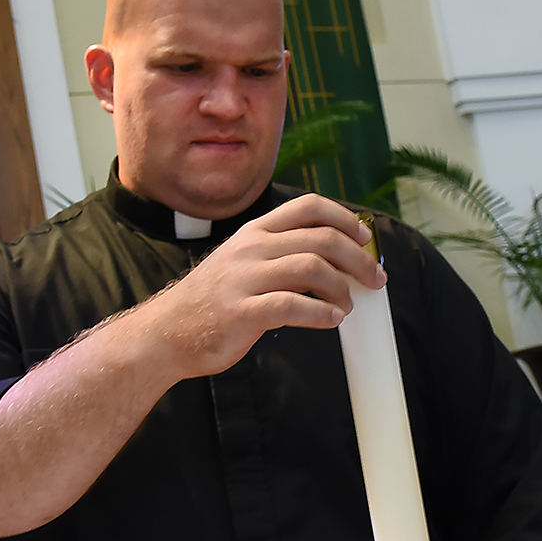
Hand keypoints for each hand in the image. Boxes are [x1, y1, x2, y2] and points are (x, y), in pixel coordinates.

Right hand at [146, 192, 385, 379]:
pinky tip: (332, 320)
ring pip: (311, 268)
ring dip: (342, 287)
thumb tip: (331, 261)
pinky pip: (292, 305)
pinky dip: (321, 313)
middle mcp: (251, 248)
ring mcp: (245, 279)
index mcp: (254, 232)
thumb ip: (278, 255)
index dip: (344, 218)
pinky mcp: (242, 312)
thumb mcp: (241, 263)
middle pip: (320, 239)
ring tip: (348, 305)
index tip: (365, 239)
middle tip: (375, 279)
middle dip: (357, 259)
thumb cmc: (212, 302)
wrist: (166, 333)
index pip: (308, 207)